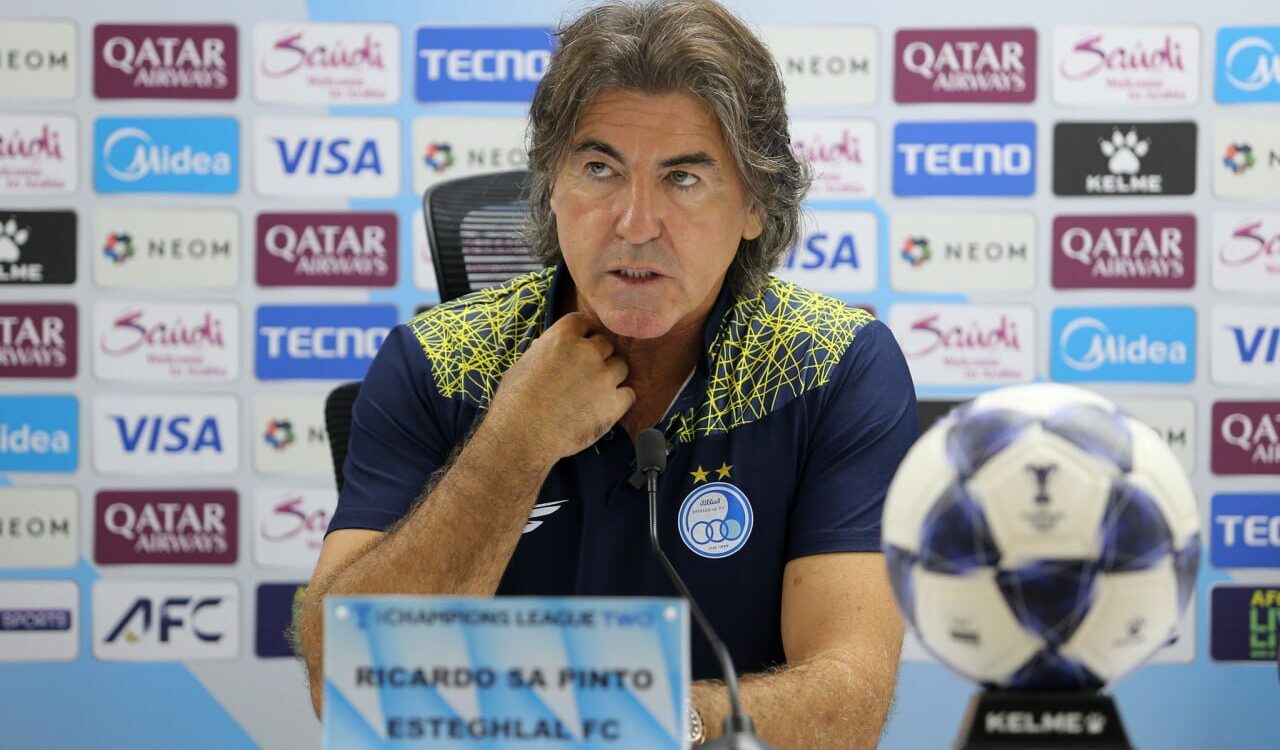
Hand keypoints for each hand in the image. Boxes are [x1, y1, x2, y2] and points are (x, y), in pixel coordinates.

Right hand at [482, 312, 634, 466]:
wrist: (522, 435)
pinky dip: (620, 400)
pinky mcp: (614, 403)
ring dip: (611, 376)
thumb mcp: (524, 364)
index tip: (579, 346)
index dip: (582, 335)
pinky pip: (629, 394)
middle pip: (606, 344)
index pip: (584, 322)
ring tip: (595, 392)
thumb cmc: (514, 401)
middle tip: (585, 374)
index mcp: (562, 337)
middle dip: (597, 356)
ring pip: (621, 366)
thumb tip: (545, 346)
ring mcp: (604, 377)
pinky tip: (604, 408)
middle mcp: (587, 352)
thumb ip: (543, 351)